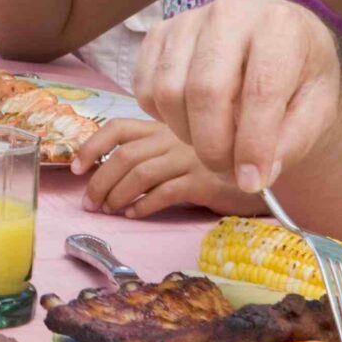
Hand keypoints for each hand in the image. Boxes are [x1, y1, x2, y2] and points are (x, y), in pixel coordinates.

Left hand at [76, 116, 268, 217]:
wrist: (266, 174)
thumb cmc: (219, 164)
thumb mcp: (184, 149)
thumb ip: (155, 153)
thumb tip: (112, 178)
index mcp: (165, 126)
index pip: (118, 127)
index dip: (92, 145)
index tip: (76, 168)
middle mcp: (175, 136)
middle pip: (125, 155)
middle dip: (100, 180)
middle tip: (89, 203)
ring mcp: (191, 157)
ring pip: (140, 173)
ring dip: (116, 195)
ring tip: (108, 211)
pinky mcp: (205, 180)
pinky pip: (165, 192)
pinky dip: (144, 205)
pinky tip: (135, 215)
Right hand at [134, 0, 341, 192]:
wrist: (279, 33)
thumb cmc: (300, 71)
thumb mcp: (319, 105)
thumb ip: (294, 139)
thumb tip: (256, 174)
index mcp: (279, 26)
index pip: (259, 91)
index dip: (253, 144)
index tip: (251, 182)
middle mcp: (229, 12)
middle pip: (205, 90)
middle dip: (213, 145)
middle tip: (227, 170)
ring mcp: (188, 19)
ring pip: (167, 90)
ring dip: (185, 133)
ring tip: (211, 143)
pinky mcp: (160, 32)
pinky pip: (144, 87)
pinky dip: (161, 116)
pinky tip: (189, 119)